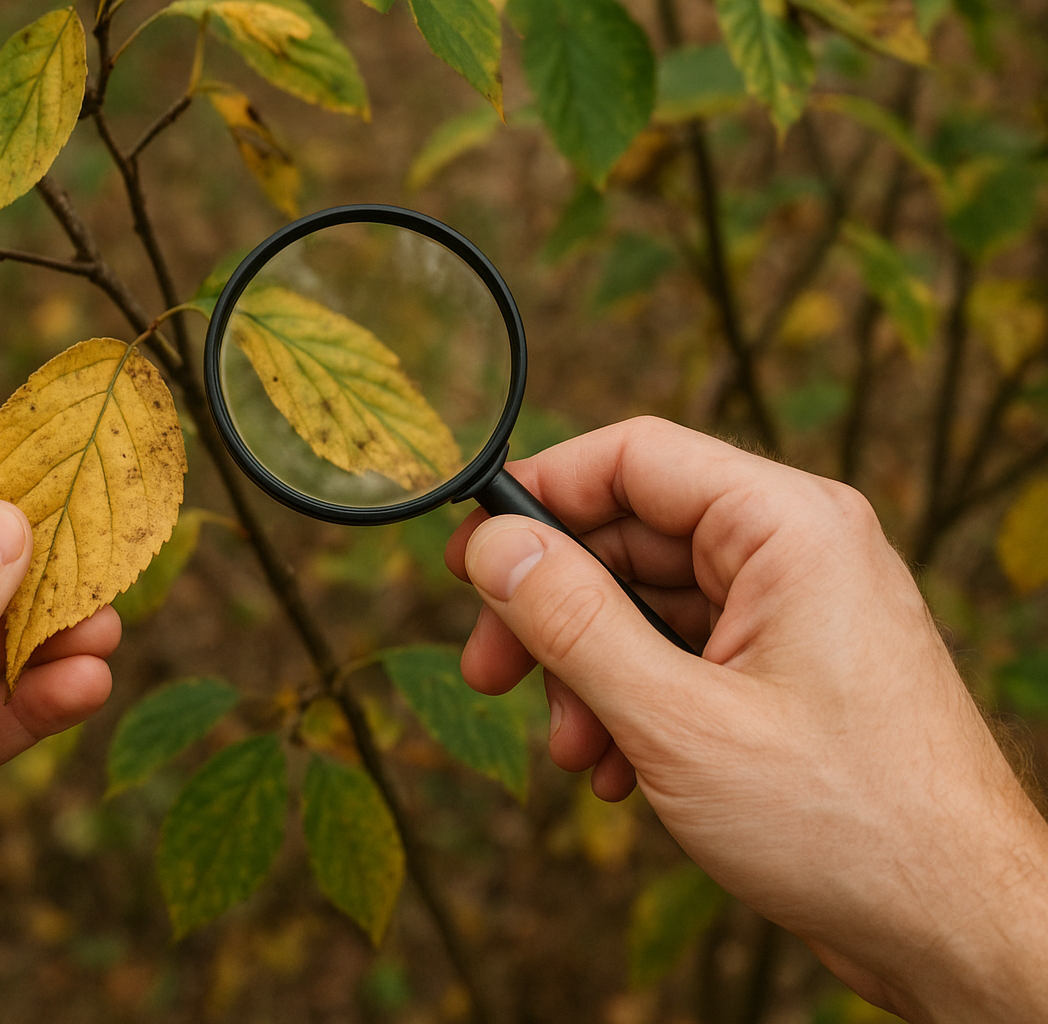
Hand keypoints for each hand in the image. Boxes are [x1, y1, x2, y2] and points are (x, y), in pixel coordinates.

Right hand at [444, 417, 1047, 1023]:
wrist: (954, 928)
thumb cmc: (845, 821)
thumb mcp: (677, 719)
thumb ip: (573, 622)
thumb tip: (491, 546)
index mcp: (787, 526)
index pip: (634, 457)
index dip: (540, 495)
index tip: (468, 557)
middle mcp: (795, 552)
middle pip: (630, 537)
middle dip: (552, 611)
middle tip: (488, 672)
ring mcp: (793, 613)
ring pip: (647, 606)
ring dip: (587, 673)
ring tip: (571, 752)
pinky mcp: (786, 672)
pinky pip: (681, 657)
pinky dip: (632, 705)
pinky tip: (616, 774)